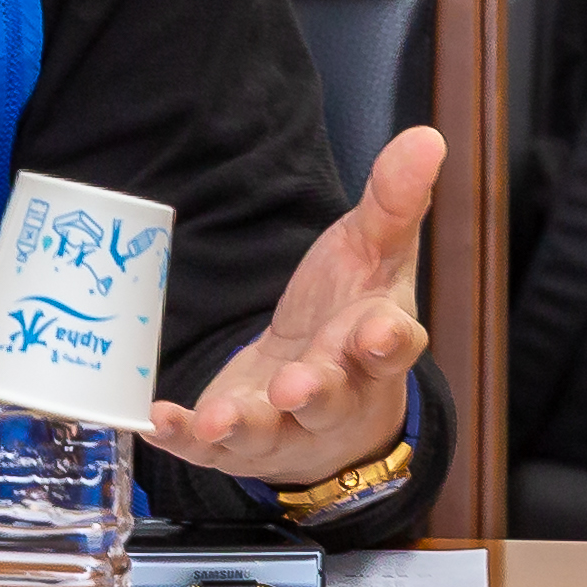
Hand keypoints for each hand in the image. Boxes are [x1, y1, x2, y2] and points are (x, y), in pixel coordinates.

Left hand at [144, 126, 440, 486]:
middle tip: (295, 385)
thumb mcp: (371, 252)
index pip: (392, 347)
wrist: (318, 397)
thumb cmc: (347, 316)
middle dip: (314, 391)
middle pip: (330, 398)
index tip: (379, 332)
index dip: (388, 342)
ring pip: (270, 431)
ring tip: (222, 417)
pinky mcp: (235, 443)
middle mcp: (335, 395)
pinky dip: (184, 437)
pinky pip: (208, 448)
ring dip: (246, 424)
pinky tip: (159, 420)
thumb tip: (427, 137)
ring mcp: (283, 426)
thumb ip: (392, 202)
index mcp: (374, 346)